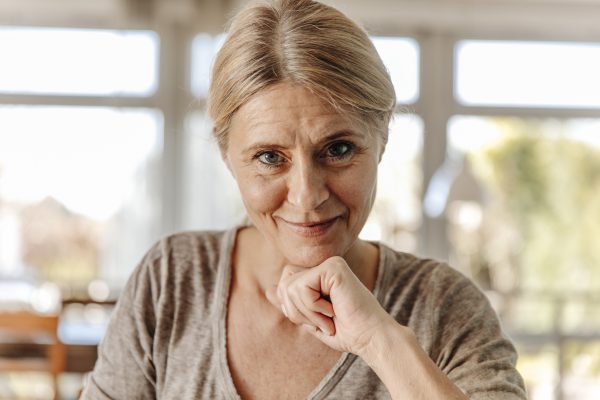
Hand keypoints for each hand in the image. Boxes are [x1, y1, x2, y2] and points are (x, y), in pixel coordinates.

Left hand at [265, 256, 393, 355]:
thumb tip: (268, 289)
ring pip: (290, 286)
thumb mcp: (311, 319)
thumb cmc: (346, 332)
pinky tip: (333, 310)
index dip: (293, 308)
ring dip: (307, 312)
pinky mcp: (333, 266)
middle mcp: (324, 265)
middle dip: (296, 310)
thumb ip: (291, 303)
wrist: (371, 338)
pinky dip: (313, 307)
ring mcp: (330, 263)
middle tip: (322, 322)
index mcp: (320, 275)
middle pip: (285, 282)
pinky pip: (302, 286)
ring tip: (328, 318)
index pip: (285, 284)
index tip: (318, 321)